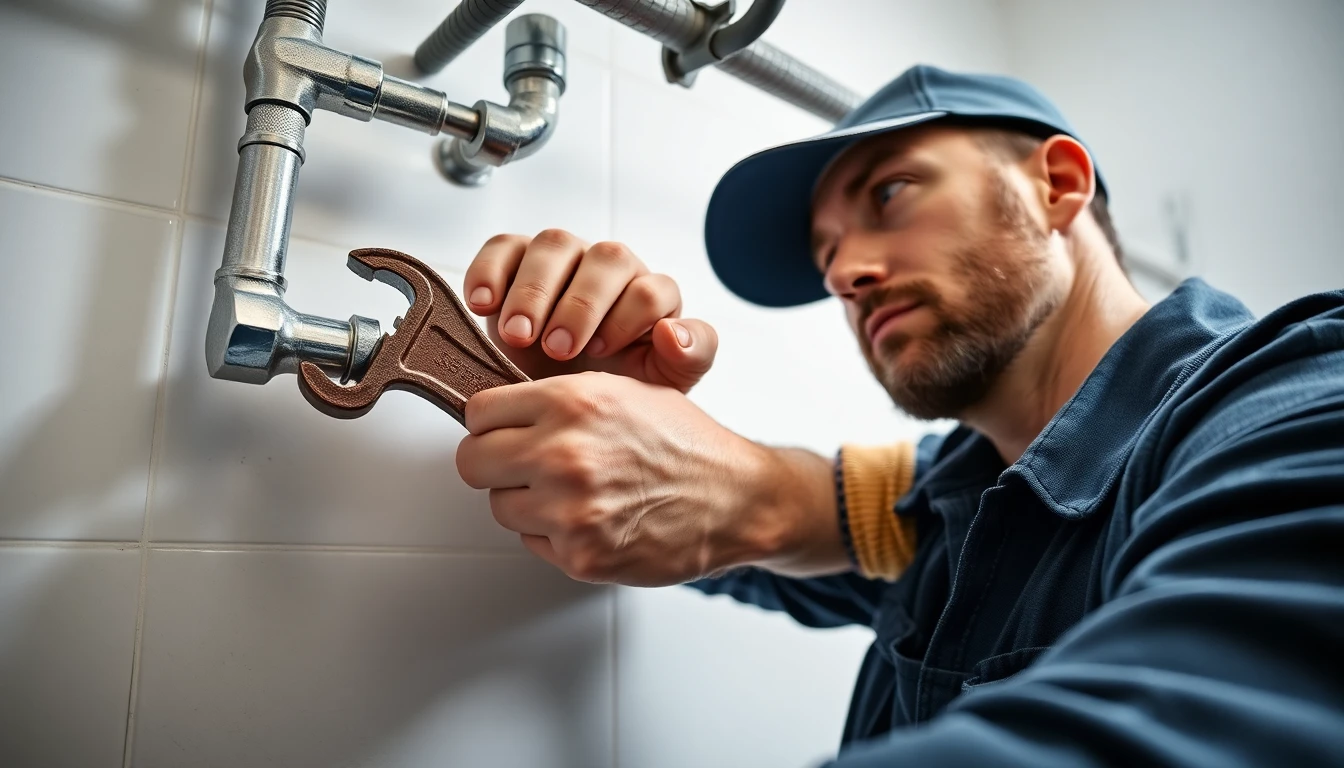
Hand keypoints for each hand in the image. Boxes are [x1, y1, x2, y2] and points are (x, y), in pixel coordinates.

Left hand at [455, 372, 785, 585]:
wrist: (736, 499)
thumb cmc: (686, 444)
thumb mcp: (623, 391)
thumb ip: (557, 397)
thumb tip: (500, 410)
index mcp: (573, 402)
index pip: (479, 410)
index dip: (493, 421)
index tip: (504, 429)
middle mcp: (564, 453)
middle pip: (473, 461)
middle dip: (495, 462)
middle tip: (523, 464)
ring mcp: (569, 510)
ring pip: (500, 505)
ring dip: (526, 501)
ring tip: (572, 491)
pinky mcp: (579, 555)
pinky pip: (532, 541)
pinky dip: (553, 534)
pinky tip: (592, 517)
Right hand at [463, 230, 716, 391]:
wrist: (560, 402)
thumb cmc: (613, 388)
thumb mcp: (662, 386)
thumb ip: (690, 356)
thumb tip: (673, 331)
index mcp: (649, 296)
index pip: (651, 289)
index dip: (626, 318)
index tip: (601, 354)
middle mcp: (610, 268)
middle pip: (606, 259)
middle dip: (580, 306)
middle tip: (558, 349)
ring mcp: (564, 259)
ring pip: (554, 245)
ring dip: (534, 290)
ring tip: (518, 336)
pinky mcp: (517, 259)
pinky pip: (503, 247)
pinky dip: (489, 271)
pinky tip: (482, 305)